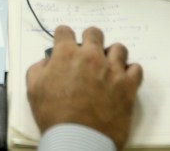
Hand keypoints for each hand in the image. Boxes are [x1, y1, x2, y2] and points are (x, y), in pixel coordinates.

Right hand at [27, 25, 141, 148]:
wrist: (79, 138)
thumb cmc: (55, 116)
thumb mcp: (33, 90)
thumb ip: (38, 69)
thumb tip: (47, 63)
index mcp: (66, 54)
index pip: (64, 31)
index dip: (62, 36)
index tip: (64, 43)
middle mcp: (91, 56)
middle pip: (94, 33)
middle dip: (90, 39)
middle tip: (87, 52)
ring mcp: (112, 69)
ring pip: (118, 48)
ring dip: (112, 54)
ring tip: (108, 66)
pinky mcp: (128, 85)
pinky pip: (136, 68)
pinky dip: (130, 72)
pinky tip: (122, 79)